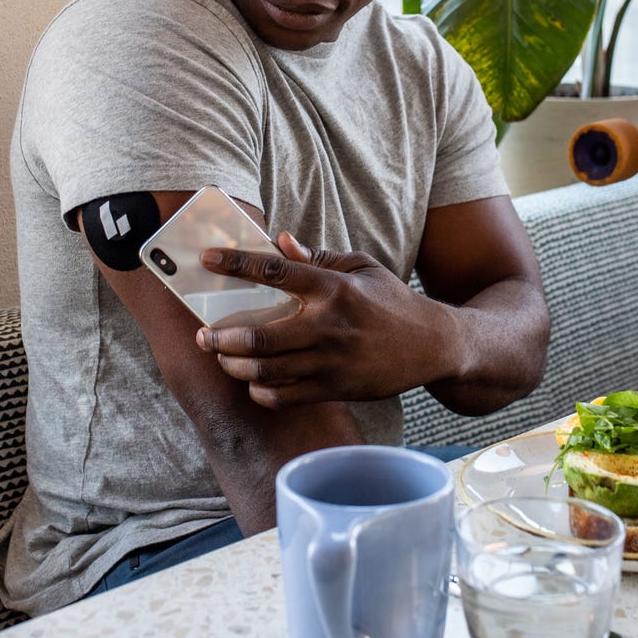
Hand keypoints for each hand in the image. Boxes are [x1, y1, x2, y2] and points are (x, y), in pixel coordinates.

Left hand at [195, 233, 454, 408]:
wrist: (433, 345)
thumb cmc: (394, 302)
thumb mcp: (363, 267)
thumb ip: (319, 257)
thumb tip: (281, 240)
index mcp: (333, 288)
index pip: (275, 271)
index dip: (237, 264)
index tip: (208, 258)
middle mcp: (328, 325)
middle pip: (260, 336)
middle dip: (222, 338)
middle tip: (204, 336)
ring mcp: (331, 361)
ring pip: (267, 371)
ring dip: (235, 367)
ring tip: (223, 359)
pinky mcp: (335, 388)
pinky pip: (285, 397)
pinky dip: (261, 392)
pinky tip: (253, 382)